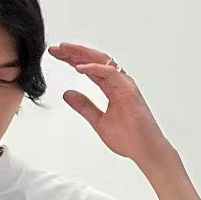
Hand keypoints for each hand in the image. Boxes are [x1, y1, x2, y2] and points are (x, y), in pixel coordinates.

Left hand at [48, 42, 177, 173]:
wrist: (144, 150)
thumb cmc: (129, 137)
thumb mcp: (97, 121)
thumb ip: (84, 106)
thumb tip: (68, 94)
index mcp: (112, 87)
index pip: (90, 68)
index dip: (73, 60)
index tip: (57, 56)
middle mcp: (119, 82)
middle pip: (94, 60)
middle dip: (74, 53)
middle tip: (55, 49)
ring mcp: (124, 84)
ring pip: (102, 61)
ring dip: (82, 54)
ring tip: (64, 50)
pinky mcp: (128, 90)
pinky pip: (110, 73)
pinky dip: (94, 68)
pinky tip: (78, 67)